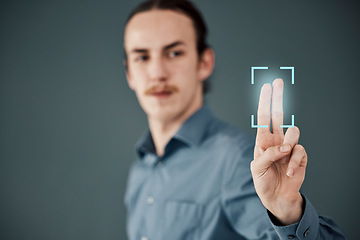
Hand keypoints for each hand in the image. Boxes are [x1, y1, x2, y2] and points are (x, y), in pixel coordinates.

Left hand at [250, 78, 307, 224]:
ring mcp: (289, 147)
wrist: (276, 197)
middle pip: (279, 114)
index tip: (267, 88)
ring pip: (294, 131)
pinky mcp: (300, 156)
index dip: (265, 102)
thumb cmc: (263, 181)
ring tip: (283, 157)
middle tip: (278, 82)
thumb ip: (268, 155)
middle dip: (278, 97)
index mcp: (263, 140)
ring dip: (289, 144)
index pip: (264, 118)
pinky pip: (300, 151)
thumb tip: (284, 147)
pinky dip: (294, 163)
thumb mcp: (257, 168)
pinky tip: (289, 173)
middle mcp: (276, 140)